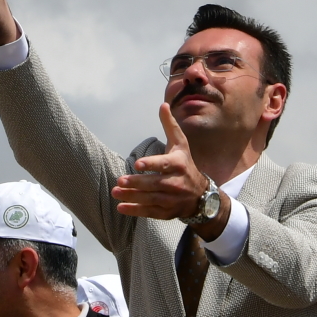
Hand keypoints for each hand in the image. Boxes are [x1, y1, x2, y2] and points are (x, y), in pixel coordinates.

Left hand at [115, 99, 214, 223]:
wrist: (201, 195)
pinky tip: (121, 207)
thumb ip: (170, 126)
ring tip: (115, 192)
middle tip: (120, 181)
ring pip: (150, 198)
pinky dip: (135, 211)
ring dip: (132, 196)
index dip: (152, 165)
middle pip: (154, 183)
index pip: (164, 164)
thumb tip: (163, 104)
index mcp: (179, 164)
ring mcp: (172, 199)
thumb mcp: (180, 144)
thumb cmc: (186, 165)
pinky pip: (150, 212)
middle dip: (137, 183)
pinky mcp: (167, 211)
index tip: (138, 164)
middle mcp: (176, 183)